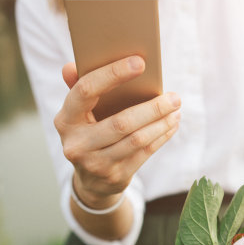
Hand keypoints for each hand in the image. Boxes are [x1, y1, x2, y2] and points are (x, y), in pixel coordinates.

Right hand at [55, 55, 180, 208]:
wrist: (90, 182)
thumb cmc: (88, 134)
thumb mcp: (78, 114)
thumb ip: (78, 88)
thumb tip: (71, 66)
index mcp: (65, 120)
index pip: (86, 91)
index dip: (112, 74)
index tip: (140, 62)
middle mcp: (77, 144)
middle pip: (121, 123)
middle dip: (152, 108)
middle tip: (175, 97)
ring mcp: (96, 163)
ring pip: (137, 140)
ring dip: (161, 123)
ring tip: (176, 110)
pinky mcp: (115, 176)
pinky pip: (144, 153)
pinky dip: (161, 137)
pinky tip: (172, 125)